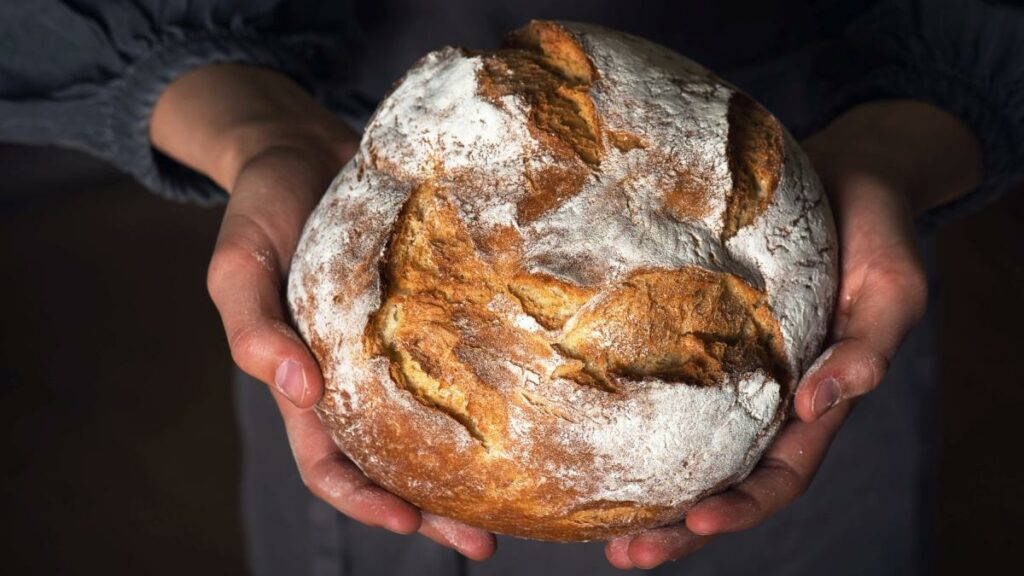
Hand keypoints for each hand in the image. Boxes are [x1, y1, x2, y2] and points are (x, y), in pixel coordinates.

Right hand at [151, 65, 496, 559]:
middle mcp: (357, 374)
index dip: (363, 501)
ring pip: (435, 423)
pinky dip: (487, 392)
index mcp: (307, 378)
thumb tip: (296, 389)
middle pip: (394, 462)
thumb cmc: (263, 210)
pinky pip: (461, 360)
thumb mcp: (238, 267)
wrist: (304, 150)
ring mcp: (398, 344)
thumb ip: (253, 329)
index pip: (329, 463)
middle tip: (485, 542)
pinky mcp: (432, 307)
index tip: (407, 523)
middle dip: (432, 510)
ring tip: (520, 498)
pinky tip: (529, 407)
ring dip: (467, 467)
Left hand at [605, 100, 982, 568]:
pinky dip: (628, 412)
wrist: (844, 176)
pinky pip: (662, 380)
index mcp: (814, 404)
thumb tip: (819, 403)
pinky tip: (583, 424)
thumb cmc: (875, 234)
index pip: (778, 478)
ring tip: (595, 523)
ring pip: (684, 444)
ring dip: (646, 488)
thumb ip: (867, 349)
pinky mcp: (696, 331)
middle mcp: (766, 399)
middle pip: (720, 481)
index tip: (695, 524)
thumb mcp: (891, 291)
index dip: (740, 509)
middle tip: (624, 554)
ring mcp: (730, 369)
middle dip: (677, 526)